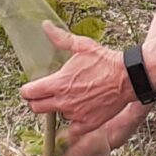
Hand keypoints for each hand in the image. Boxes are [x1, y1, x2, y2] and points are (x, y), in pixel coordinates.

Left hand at [19, 23, 137, 130]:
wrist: (128, 77)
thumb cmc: (105, 61)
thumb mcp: (81, 46)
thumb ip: (60, 38)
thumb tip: (45, 26)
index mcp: (58, 83)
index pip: (29, 93)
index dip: (27, 90)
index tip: (30, 89)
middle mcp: (64, 101)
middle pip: (36, 108)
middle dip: (36, 101)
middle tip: (44, 95)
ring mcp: (75, 114)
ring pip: (56, 116)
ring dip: (59, 109)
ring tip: (69, 99)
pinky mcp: (88, 124)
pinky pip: (72, 129)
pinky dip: (73, 123)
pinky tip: (78, 113)